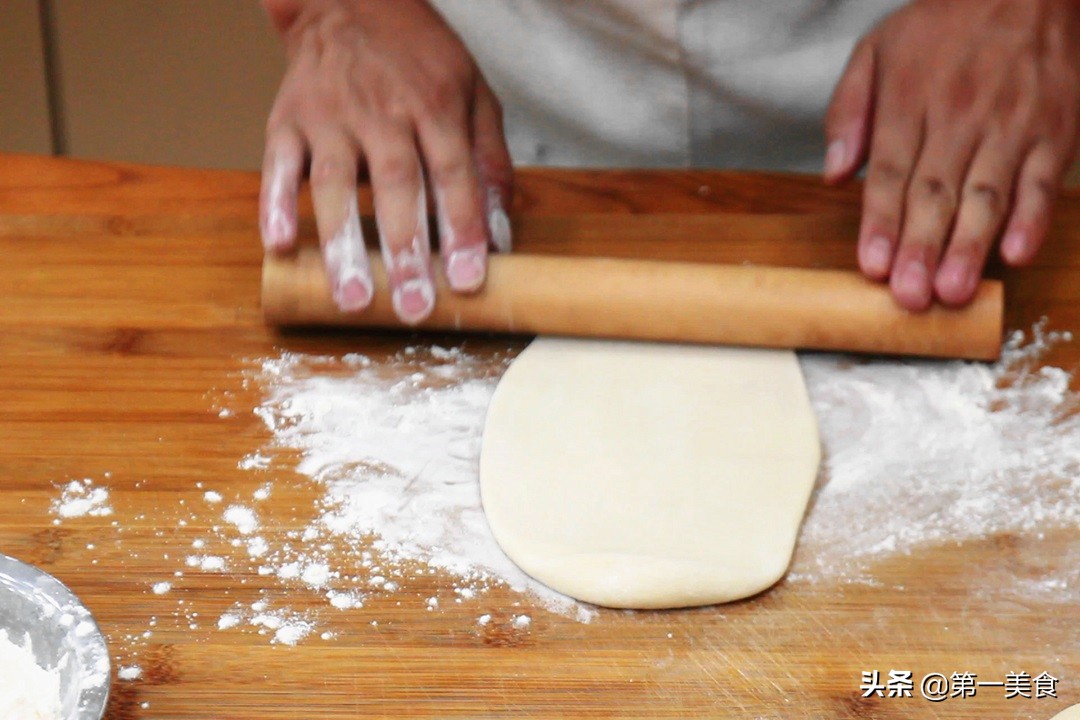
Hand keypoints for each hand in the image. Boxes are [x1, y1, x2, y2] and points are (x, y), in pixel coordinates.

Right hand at [259, 0, 512, 322]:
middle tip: (412, 308)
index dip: (462, 229)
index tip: (466, 280)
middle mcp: (382, 112)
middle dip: (406, 252)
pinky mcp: (287, 120)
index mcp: (435, 106)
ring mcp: (329, 116)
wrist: (349, 0)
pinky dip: (274, 204)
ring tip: (351, 297)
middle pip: (396, 187)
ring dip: (342, 243)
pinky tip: (280, 245)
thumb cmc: (418, 58)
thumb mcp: (474, 93)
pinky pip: (277, 165)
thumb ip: (490, 162)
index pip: (453, 176)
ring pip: (334, 184)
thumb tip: (501, 234)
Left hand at [824, 0, 1079, 309]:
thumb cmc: (944, 24)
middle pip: (935, 193)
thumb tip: (835, 173)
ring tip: (952, 290)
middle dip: (921, 248)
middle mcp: (960, 117)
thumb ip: (848, 112)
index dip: (881, 224)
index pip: (891, 174)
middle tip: (910, 297)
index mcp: (909, 101)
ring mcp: (1012, 126)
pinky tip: (1016, 253)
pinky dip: (1033, 219)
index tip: (873, 266)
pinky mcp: (1055, 130)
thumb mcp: (877, 50)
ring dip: (969, 246)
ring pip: (986, 195)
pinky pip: (1043, 181)